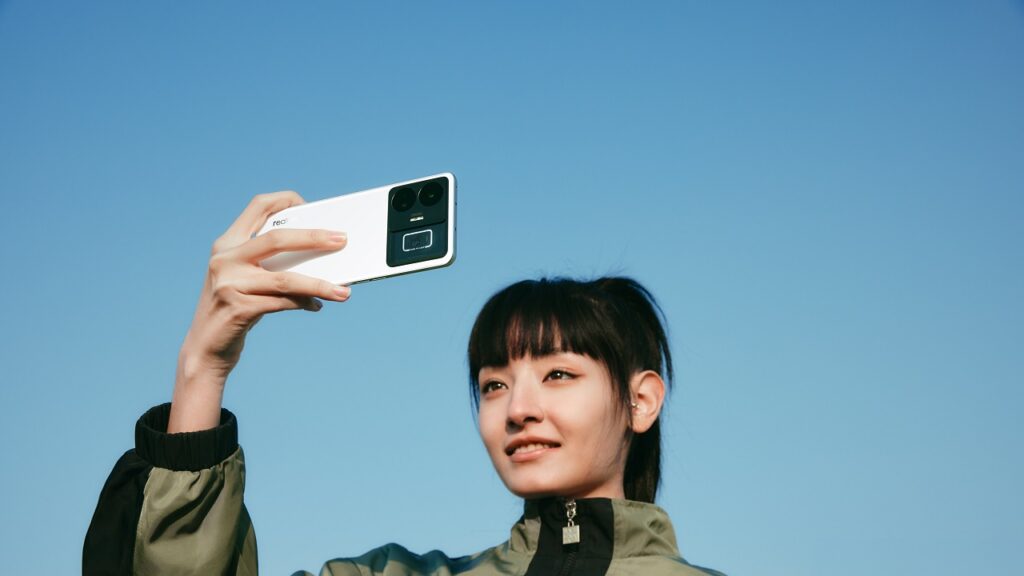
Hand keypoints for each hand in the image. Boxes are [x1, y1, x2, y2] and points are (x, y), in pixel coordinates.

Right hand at [169, 191, 349, 431]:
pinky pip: (282, 302)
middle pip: (278, 238)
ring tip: (344, 292)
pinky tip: (316, 306)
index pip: (259, 206)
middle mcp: (224, 258)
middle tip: (342, 240)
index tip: (312, 208)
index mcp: (227, 243)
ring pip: (285, 278)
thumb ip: (271, 263)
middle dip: (314, 237)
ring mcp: (228, 283)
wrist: (204, 349)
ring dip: (319, 284)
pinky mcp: (237, 309)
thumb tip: (320, 256)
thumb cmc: (235, 309)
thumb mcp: (245, 278)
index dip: (286, 201)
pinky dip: (304, 303)